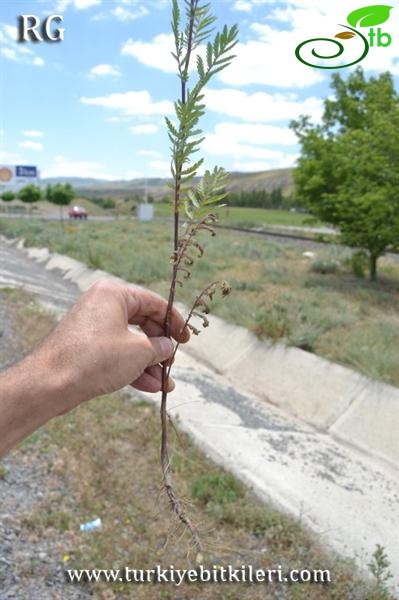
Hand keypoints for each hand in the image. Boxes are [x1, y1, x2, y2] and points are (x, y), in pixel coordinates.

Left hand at [36, 279, 189, 410]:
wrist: (50, 384)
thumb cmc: (95, 359)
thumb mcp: (138, 351)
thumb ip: (159, 347)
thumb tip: (167, 348)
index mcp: (114, 293)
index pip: (154, 302)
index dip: (174, 322)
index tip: (185, 340)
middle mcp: (102, 304)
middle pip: (142, 323)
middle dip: (160, 348)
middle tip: (172, 363)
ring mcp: (93, 326)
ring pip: (130, 342)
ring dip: (149, 363)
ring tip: (164, 384)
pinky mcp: (86, 346)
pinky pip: (116, 353)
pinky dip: (132, 368)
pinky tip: (149, 386)